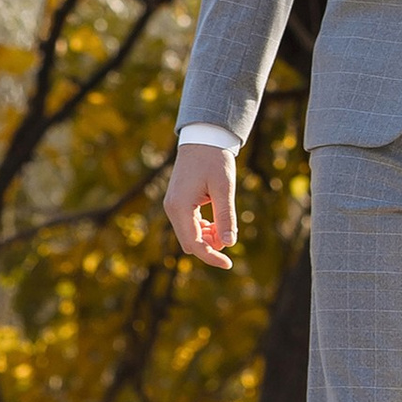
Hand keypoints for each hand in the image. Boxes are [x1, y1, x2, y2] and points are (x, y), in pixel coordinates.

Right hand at [165, 140, 238, 269]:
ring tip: (225, 225)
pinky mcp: (179, 203)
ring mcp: (173, 206)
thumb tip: (229, 243)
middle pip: (190, 242)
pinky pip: (190, 224)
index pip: (194, 244)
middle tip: (230, 235)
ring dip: (208, 237)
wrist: (204, 137)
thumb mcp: (224, 187)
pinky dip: (204, 228)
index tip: (228, 263)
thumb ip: (225, 216)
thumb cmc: (214, 160)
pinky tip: (217, 221)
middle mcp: (172, 209)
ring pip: (190, 235)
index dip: (211, 256)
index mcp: (180, 207)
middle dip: (210, 246)